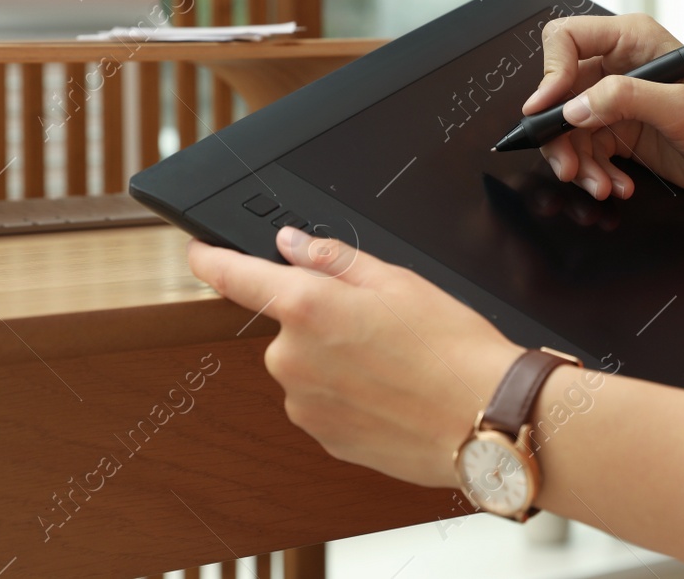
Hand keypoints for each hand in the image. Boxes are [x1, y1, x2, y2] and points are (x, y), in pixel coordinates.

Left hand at [187, 228, 521, 487]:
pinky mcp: (322, 437)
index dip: (212, 260)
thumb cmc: (451, 348)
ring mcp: (303, 403)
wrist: (483, 418)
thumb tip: (293, 245)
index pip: (235, 277)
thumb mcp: (398, 279)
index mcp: (307, 306)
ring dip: (336, 360)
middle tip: (379, 323)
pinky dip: (348, 394)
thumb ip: (334, 258)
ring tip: (394, 363)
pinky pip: (322, 403)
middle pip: (288, 324)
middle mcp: (292, 357)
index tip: (200, 253)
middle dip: (322, 319)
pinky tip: (390, 392)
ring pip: (306, 366)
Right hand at [523, 13, 683, 207]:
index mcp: (636, 40)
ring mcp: (623, 102)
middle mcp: (624, 67)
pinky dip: (596, 173)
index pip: (567, 41)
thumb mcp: (682, 109)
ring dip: (578, 162)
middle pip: (562, 92)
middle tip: (567, 165)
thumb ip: (624, 100)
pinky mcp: (626, 133)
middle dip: (560, 133)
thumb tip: (575, 107)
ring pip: (570, 128)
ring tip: (599, 184)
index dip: (550, 73)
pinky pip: (589, 151)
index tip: (547, 110)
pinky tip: (617, 185)